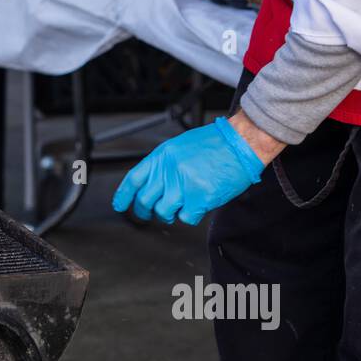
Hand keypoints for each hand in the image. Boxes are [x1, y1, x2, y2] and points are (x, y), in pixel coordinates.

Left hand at [112, 117, 265, 225]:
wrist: (240, 143)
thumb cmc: (215, 144)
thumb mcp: (180, 146)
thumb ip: (164, 164)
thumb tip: (153, 184)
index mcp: (162, 156)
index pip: (134, 179)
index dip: (124, 195)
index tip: (121, 205)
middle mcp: (169, 170)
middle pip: (145, 199)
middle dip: (144, 210)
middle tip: (149, 213)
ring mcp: (184, 185)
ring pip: (163, 211)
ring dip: (169, 214)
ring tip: (178, 208)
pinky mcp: (199, 197)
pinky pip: (186, 217)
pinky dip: (190, 215)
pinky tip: (196, 206)